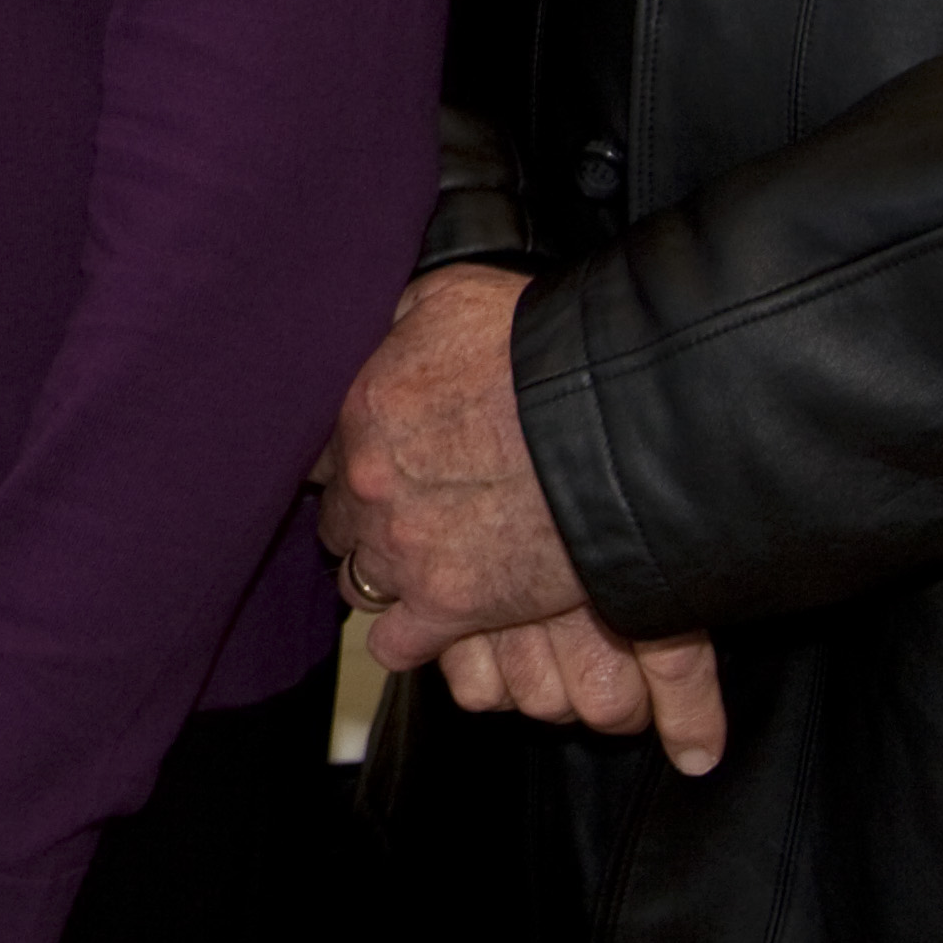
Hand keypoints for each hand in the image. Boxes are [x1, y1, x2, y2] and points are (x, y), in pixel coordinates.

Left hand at [316, 269, 727, 773]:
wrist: (619, 420)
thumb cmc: (545, 348)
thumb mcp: (456, 297)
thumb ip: (406, 323)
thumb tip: (391, 329)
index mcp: (364, 412)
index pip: (323, 455)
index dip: (353, 463)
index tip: (380, 467)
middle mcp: (370, 485)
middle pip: (339, 521)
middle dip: (368, 520)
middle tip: (410, 517)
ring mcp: (405, 551)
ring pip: (358, 581)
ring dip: (386, 575)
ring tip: (424, 568)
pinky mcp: (451, 606)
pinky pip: (394, 644)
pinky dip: (406, 638)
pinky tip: (425, 626)